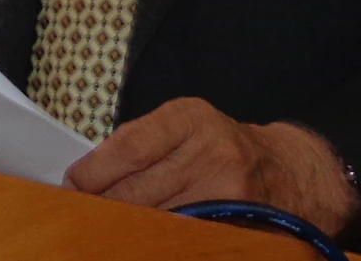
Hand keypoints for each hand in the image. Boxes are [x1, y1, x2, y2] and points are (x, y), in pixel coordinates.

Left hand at [63, 97, 360, 238]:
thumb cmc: (220, 145)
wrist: (289, 172)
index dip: (95, 171)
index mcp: (189, 118)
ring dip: (126, 229)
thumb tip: (88, 177)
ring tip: (103, 231)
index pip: (130, 146)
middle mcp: (211, 152)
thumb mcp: (185, 126)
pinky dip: (159, 243)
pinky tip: (141, 243)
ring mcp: (227, 193)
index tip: (71, 185)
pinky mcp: (237, 228)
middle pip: (140, 190)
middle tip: (79, 214)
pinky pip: (185, 240)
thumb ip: (143, 144)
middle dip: (104, 205)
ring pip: (158, 220)